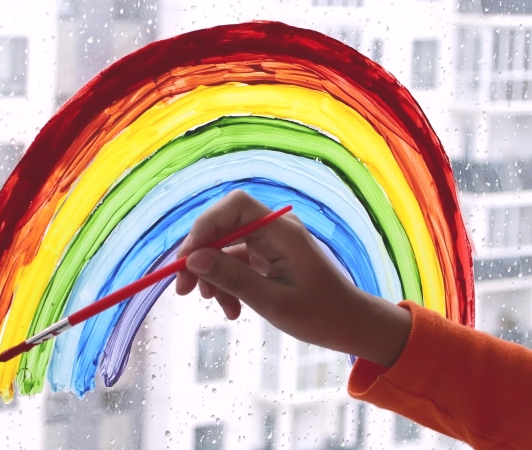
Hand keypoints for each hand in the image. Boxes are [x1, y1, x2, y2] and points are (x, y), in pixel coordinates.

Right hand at [175, 190, 411, 367]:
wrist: (348, 324)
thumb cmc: (320, 315)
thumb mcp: (272, 301)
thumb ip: (232, 278)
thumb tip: (193, 261)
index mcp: (282, 231)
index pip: (236, 206)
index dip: (206, 225)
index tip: (187, 259)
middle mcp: (275, 229)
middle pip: (225, 226)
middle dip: (200, 255)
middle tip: (182, 288)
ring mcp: (271, 242)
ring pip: (226, 247)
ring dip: (213, 275)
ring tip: (212, 305)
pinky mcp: (268, 256)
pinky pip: (237, 261)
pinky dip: (228, 283)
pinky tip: (231, 309)